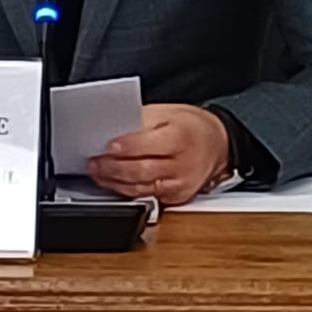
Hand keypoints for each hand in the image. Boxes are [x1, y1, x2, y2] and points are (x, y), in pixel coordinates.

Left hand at [85, 104, 231, 206]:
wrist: (218, 146)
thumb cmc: (193, 127)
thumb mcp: (169, 113)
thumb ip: (141, 121)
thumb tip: (113, 129)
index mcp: (182, 138)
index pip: (150, 145)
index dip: (126, 147)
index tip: (107, 146)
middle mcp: (183, 165)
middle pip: (141, 170)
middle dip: (112, 168)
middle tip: (94, 162)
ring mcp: (180, 185)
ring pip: (140, 187)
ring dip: (114, 182)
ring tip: (98, 172)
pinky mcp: (177, 198)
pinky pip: (146, 196)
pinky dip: (126, 190)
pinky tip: (113, 183)